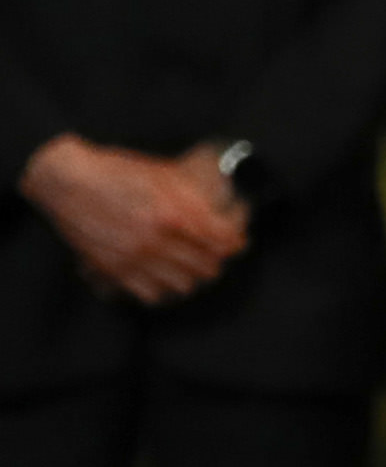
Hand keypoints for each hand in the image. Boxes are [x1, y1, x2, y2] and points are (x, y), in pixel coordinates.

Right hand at [23, 138, 245, 305]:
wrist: (67, 181)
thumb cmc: (116, 171)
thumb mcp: (165, 174)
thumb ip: (196, 195)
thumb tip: (223, 205)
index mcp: (175, 214)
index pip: (225, 242)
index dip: (237, 241)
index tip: (237, 239)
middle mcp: (157, 240)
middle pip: (208, 266)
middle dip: (216, 259)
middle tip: (214, 251)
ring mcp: (134, 257)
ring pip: (184, 284)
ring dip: (192, 275)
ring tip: (191, 264)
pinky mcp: (114, 269)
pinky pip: (152, 294)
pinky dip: (163, 288)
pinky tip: (163, 276)